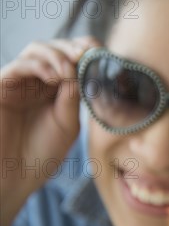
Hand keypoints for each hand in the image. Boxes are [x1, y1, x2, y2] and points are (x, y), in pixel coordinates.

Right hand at [1, 36, 99, 196]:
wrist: (14, 178)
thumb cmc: (41, 154)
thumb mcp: (67, 124)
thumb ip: (73, 97)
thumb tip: (80, 71)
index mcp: (56, 87)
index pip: (70, 57)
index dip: (85, 49)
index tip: (101, 53)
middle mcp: (36, 81)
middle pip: (54, 47)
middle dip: (72, 48)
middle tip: (86, 55)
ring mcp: (17, 83)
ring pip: (35, 50)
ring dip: (56, 54)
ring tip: (69, 71)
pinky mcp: (0, 87)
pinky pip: (18, 66)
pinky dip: (39, 65)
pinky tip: (54, 77)